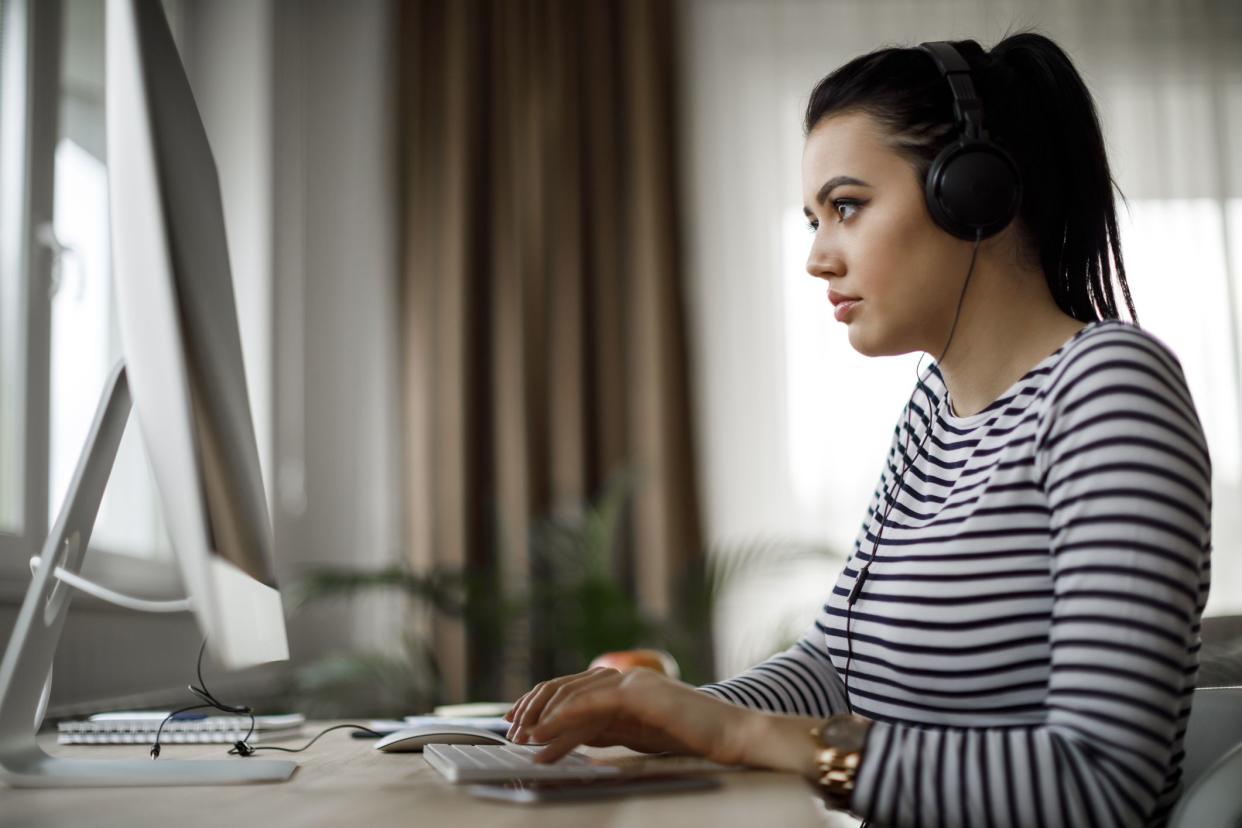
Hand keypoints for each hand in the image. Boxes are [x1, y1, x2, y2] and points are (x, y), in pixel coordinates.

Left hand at [503, 666, 759, 765]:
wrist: (730, 735)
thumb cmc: (690, 738)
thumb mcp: (637, 735)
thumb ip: (605, 729)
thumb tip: (569, 737)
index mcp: (624, 686)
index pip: (573, 689)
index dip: (542, 704)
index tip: (519, 724)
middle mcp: (624, 678)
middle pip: (566, 686)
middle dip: (534, 708)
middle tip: (511, 732)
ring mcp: (632, 682)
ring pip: (573, 693)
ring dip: (543, 715)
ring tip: (522, 738)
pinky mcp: (639, 693)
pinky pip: (590, 702)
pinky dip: (563, 717)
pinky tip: (545, 733)